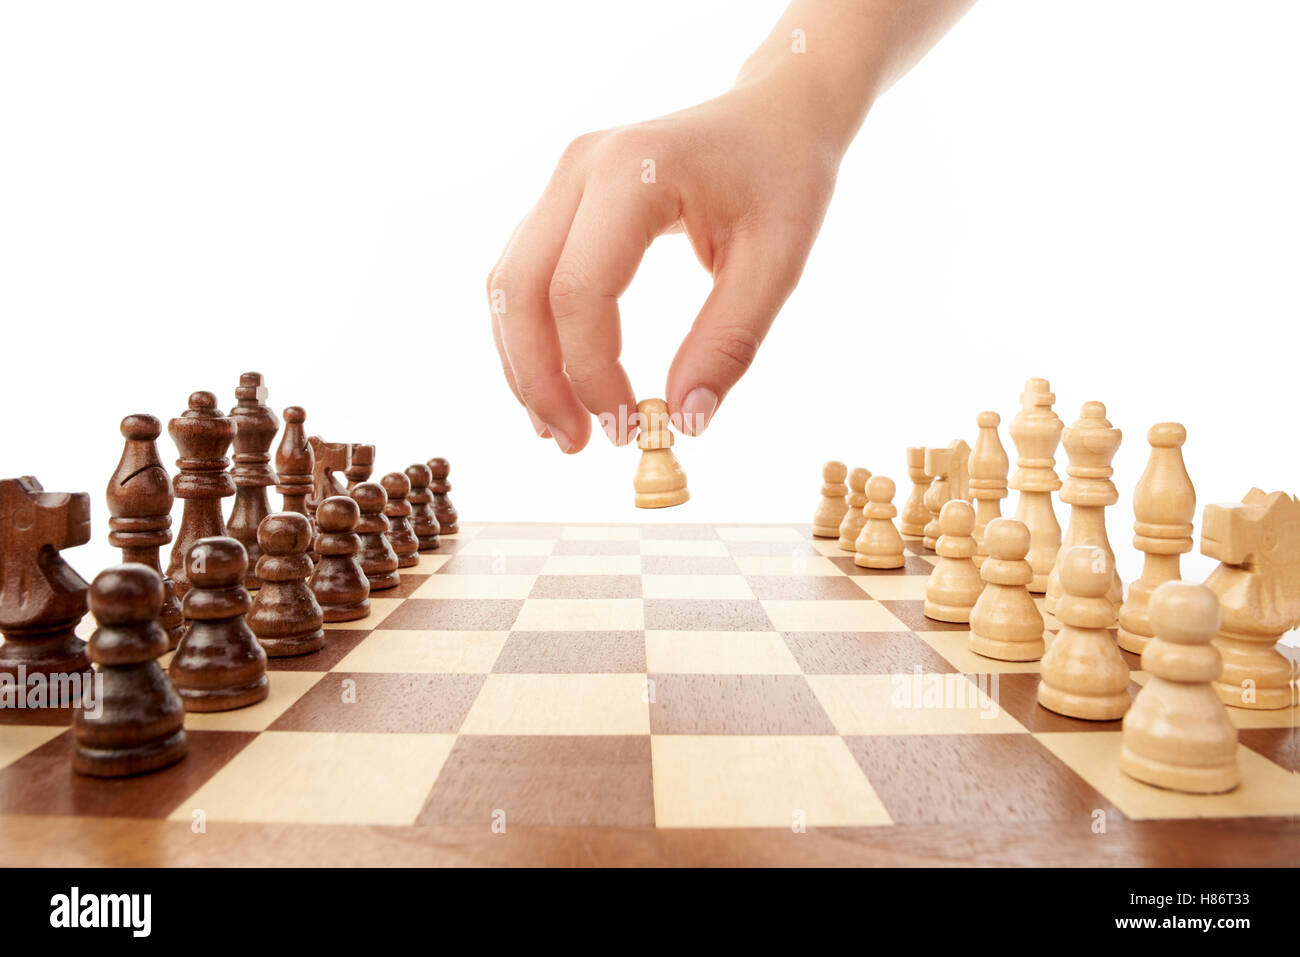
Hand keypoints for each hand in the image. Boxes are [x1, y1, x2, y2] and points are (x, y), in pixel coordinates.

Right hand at [487, 75, 842, 451]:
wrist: (774, 114)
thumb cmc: (784, 178)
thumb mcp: (777, 261)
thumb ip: (730, 342)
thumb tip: (684, 421)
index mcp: (634, 172)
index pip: (581, 291)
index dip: (592, 373)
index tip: (630, 428)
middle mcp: (580, 168)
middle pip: (522, 289)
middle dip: (538, 379)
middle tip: (575, 444)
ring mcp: (563, 179)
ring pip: (510, 286)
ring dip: (524, 364)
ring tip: (560, 428)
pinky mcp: (561, 200)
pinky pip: (525, 276)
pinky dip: (532, 336)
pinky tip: (558, 385)